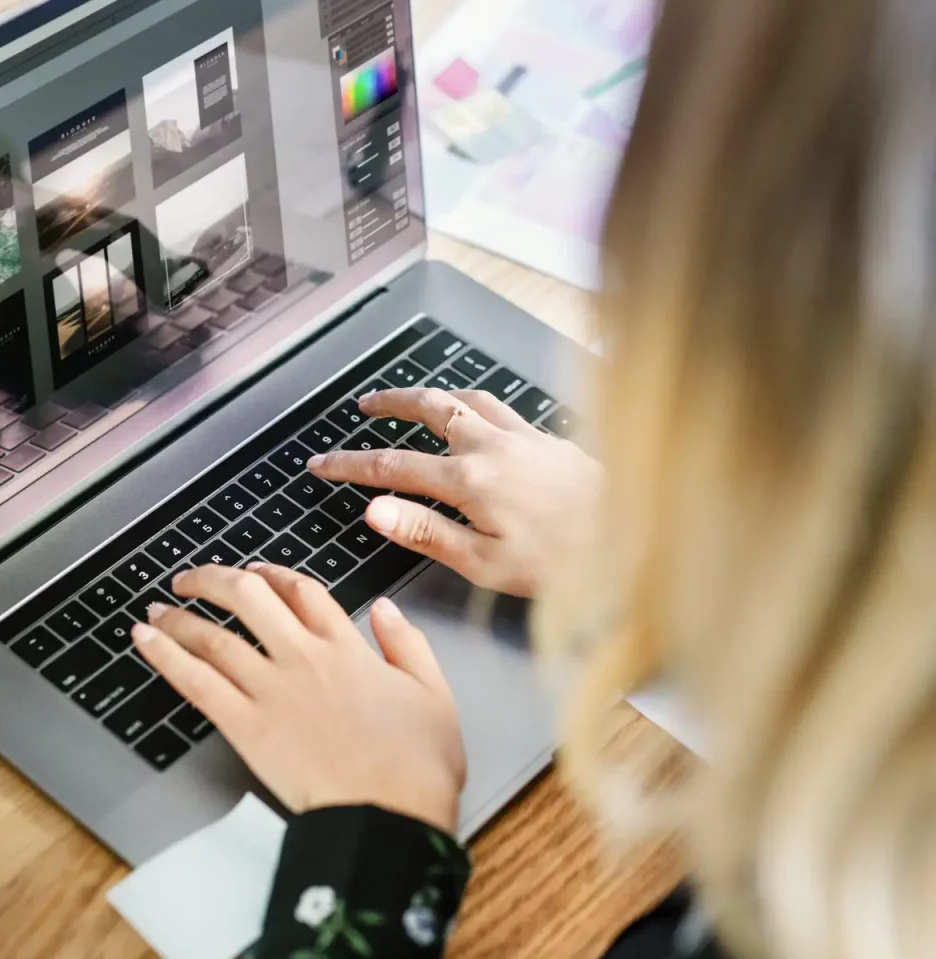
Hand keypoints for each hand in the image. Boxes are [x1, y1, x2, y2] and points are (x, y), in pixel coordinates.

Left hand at [131, 563, 465, 834]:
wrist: (388, 817)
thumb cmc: (417, 766)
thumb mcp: (434, 693)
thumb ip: (408, 644)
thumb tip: (387, 610)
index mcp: (347, 648)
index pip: (302, 591)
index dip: (274, 575)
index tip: (257, 572)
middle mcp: (303, 658)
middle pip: (248, 597)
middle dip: (213, 579)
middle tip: (192, 578)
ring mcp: (271, 690)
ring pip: (213, 636)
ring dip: (180, 615)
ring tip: (157, 607)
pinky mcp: (246, 727)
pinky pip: (196, 681)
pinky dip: (165, 656)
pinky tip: (144, 639)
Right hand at [307, 388, 600, 596]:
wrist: (635, 538)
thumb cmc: (565, 563)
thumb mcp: (485, 564)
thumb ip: (426, 531)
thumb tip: (374, 509)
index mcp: (469, 481)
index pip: (392, 466)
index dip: (351, 464)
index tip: (323, 464)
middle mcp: (493, 447)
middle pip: (430, 408)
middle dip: (391, 403)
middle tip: (366, 405)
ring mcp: (524, 437)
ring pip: (469, 398)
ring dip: (435, 395)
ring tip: (416, 399)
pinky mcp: (550, 440)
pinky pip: (503, 407)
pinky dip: (478, 403)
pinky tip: (482, 415)